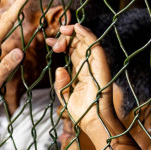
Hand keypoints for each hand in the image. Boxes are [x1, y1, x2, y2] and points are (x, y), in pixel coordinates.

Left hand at [49, 22, 119, 145]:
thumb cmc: (80, 111)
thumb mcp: (64, 94)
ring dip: (76, 32)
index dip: (62, 43)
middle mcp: (89, 66)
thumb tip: (60, 68)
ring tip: (64, 28)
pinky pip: (95, 47)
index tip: (49, 41)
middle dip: (66, 37)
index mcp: (80, 71)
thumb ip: (60, 82)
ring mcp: (96, 65)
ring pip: (87, 42)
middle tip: (54, 39)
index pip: (72, 51)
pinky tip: (77, 28)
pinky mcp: (101, 66)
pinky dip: (87, 35)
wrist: (91, 121)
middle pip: (79, 44)